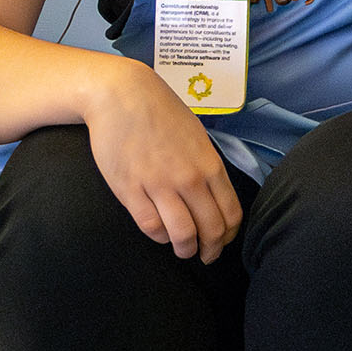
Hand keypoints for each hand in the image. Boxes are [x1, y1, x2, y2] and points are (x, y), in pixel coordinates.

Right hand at [82, 58, 243, 261]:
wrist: (120, 95)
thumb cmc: (161, 112)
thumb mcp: (197, 136)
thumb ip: (206, 166)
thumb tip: (213, 195)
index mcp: (209, 164)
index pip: (231, 213)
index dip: (229, 235)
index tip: (224, 241)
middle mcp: (189, 178)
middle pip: (211, 229)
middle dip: (212, 249)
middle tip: (206, 255)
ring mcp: (159, 185)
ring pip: (182, 235)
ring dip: (186, 249)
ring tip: (184, 251)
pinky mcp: (130, 190)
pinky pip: (151, 227)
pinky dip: (160, 237)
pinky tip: (161, 234)